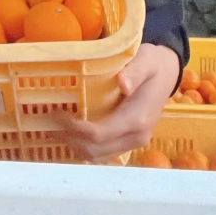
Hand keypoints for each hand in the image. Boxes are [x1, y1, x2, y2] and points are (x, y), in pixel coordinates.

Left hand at [49, 43, 179, 160]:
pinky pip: (103, 150)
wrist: (167, 73)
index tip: (56, 114)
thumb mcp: (145, 60)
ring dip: (75, 144)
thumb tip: (123, 84)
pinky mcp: (128, 140)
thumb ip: (134, 71)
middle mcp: (136, 136)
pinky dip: (84, 144)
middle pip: (96, 149)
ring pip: (98, 154)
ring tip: (54, 127)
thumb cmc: (153, 64)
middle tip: (48, 121)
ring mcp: (133, 141)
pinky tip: (70, 131)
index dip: (75, 128)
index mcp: (137, 119)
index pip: (100, 133)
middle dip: (70, 139)